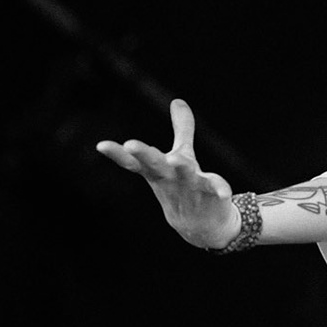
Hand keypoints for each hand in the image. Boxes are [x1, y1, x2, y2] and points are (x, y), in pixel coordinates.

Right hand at [96, 99, 240, 248]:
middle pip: (155, 165)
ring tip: (177, 161)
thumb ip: (182, 129)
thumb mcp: (181, 154)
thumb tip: (177, 100)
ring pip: (184, 176)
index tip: (101, 145)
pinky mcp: (213, 195)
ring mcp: (191, 188)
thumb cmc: (184, 186)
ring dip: (181, 168)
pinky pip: (215, 190)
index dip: (117, 153)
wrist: (200, 227)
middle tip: (131, 144)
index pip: (134, 162)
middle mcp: (171, 178)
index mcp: (158, 170)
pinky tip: (225, 191)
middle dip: (144, 154)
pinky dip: (219, 189)